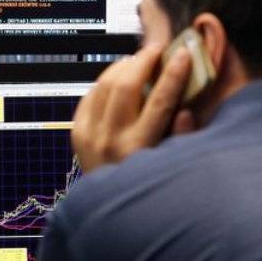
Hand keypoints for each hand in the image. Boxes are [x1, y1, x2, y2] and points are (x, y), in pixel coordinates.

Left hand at [72, 41, 196, 173]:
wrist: (110, 212)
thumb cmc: (147, 185)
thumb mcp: (172, 164)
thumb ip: (180, 138)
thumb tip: (183, 109)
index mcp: (140, 149)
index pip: (160, 101)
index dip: (173, 73)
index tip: (183, 53)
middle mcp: (113, 141)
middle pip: (127, 85)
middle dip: (144, 60)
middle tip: (157, 48)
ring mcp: (91, 136)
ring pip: (105, 85)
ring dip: (123, 66)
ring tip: (139, 59)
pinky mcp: (78, 134)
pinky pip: (90, 95)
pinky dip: (105, 82)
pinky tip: (118, 77)